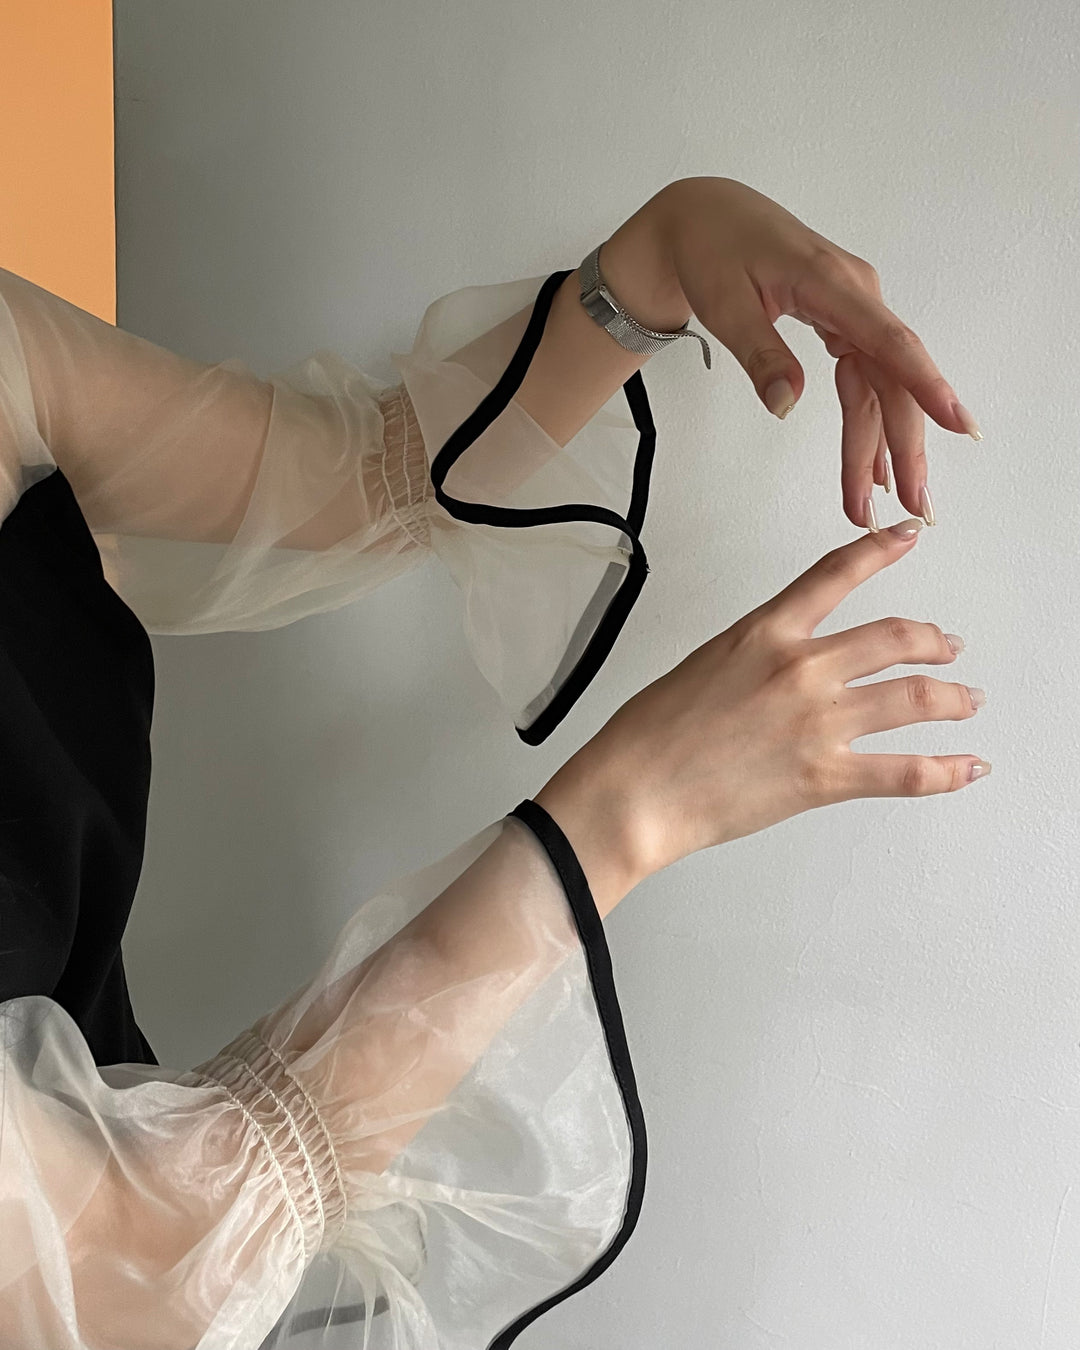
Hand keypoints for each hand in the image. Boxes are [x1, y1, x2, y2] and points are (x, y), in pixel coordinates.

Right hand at [536, 517, 988, 904]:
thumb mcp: (701, 666)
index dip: (880, 550)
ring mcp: (819, 723)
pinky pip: (905, 772)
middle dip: (933, 641)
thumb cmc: (648, 736)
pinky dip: (946, 770)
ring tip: (965, 699)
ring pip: (914, 698)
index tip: (906, 537)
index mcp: (763, 633)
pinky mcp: (826, 778)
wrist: (636, 792)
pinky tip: (967, 766)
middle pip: (895, 638)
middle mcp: (801, 669)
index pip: (836, 575)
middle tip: (947, 646)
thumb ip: (753, 657)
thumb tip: (782, 665)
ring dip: (952, 698)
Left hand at [652, 177, 983, 529]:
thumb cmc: (712, 250)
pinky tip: (872, 467)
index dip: (928, 387)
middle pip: (892, 379)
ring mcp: (851, 310)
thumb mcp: (726, 303)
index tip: (961, 425)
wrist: (702, 217)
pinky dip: (865, 423)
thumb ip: (760, 353)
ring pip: (877, 387)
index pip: (891, 344)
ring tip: (877, 504)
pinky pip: (862, 379)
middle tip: (915, 503)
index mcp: (833, 285)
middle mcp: (855, 298)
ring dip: (879, 446)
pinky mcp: (840, 322)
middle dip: (904, 445)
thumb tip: (786, 404)